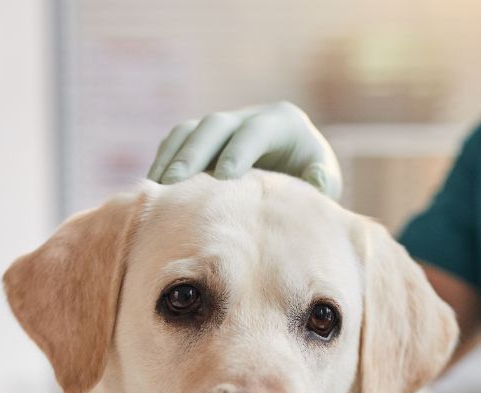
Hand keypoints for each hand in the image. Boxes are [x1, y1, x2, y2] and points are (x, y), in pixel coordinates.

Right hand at [147, 102, 341, 198]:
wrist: (297, 170)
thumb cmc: (312, 179)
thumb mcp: (326, 181)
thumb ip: (322, 182)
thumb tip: (316, 180)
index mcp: (283, 122)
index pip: (255, 131)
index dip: (238, 151)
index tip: (222, 177)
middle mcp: (250, 116)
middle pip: (215, 125)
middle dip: (194, 152)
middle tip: (175, 183)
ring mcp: (224, 124)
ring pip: (190, 130)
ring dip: (171, 156)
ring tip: (156, 188)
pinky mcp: (205, 137)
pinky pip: (178, 141)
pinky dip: (164, 160)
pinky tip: (154, 188)